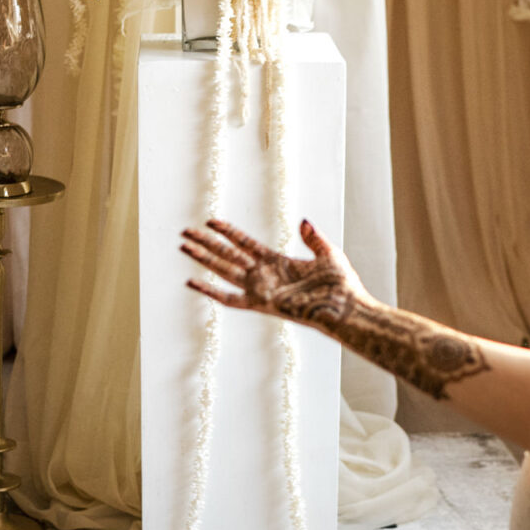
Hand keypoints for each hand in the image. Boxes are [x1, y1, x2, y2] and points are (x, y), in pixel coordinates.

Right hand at [181, 218, 370, 328]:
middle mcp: (264, 275)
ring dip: (204, 259)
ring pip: (224, 271)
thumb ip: (313, 239)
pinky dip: (211, 291)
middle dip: (207, 244)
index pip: (245, 244)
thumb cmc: (342, 285)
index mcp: (277, 262)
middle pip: (228, 255)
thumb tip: (304, 222)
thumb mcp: (329, 254)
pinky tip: (192, 282)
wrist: (346, 308)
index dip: (228, 232)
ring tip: (184, 246)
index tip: (210, 221)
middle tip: (185, 233)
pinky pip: (230, 299)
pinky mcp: (262, 304)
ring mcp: (261, 289)